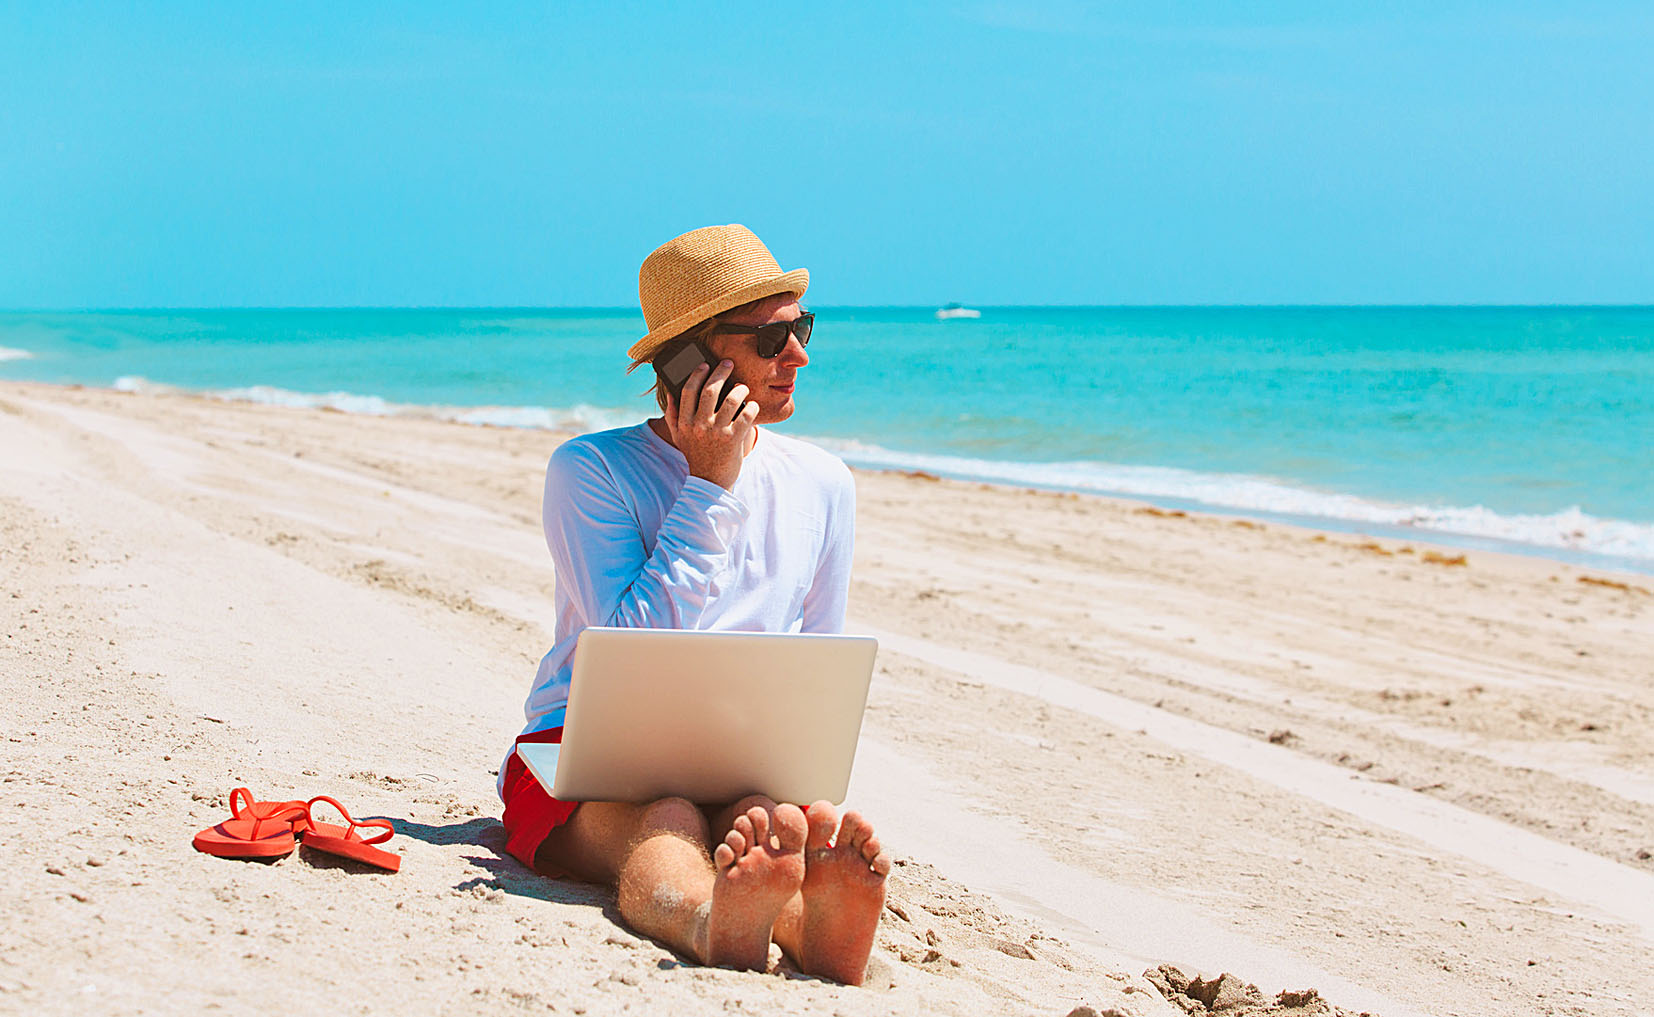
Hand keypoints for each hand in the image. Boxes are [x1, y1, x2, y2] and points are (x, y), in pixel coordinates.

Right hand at [664, 359, 757, 489]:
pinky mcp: (733, 440)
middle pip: (710, 390)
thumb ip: (673, 416)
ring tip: (742, 387)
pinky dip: (751, 407)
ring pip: (730, 400)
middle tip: (728, 364)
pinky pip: (746, 416)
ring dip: (739, 389)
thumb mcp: (679, 437)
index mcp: (684, 423)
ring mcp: (716, 432)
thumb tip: (670, 394)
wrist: (710, 482)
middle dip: (720, 372)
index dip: (697, 374)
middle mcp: (698, 426)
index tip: (705, 364)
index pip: (688, 391)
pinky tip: (752, 405)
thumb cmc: (696, 455)